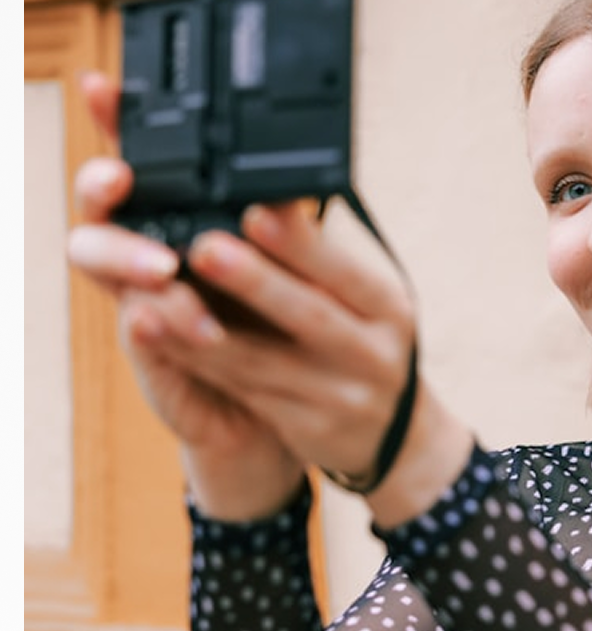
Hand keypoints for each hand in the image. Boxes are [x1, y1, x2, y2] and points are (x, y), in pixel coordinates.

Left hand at [69, 72, 471, 525]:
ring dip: (205, 332)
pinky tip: (164, 341)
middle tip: (204, 247)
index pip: (346, 272)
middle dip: (255, 283)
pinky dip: (201, 365)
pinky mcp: (309, 428)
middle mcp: (373, 353)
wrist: (395, 436)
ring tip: (156, 301)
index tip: (257, 210)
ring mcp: (342, 396)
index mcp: (387, 308)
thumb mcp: (367, 302)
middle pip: (309, 315)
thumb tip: (272, 195)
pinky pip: (246, 393)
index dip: (301, 245)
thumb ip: (322, 261)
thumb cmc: (365, 345)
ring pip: (264, 363)